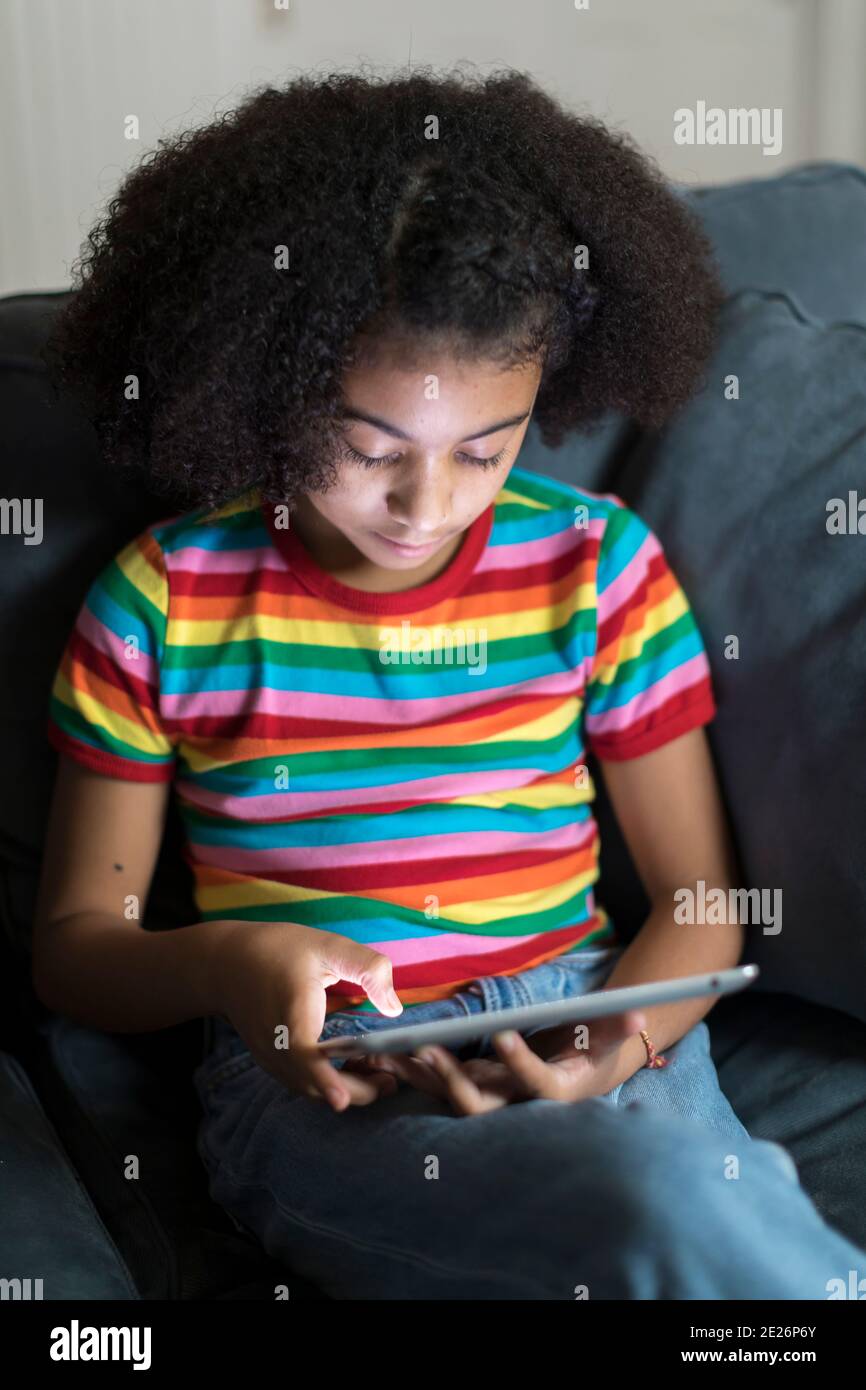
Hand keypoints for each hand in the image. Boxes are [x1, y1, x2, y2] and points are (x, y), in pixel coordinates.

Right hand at [206, 920, 404, 1111]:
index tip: (341, 1100)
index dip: (324, 1079)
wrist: (225, 963)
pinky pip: (301, 1083)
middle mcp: (275, 1043)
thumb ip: (367, 968)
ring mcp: (270, 1057)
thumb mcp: (327, 945)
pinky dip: (327, 1084)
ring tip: (377, 1072)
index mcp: (292, 1013)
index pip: (304, 1055)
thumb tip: (394, 1008)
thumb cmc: (278, 949)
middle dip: (355, 1091)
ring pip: (308, 1089)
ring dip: (344, 1089)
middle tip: (391, 1079)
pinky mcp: (270, 1061)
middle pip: (314, 1084)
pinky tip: (351, 1067)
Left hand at [343, 1008, 646, 1114]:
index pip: (534, 1082)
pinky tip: (380, 1053)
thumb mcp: (608, 1036)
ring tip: (388, 1052)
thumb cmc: (594, 1051)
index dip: (519, 1063)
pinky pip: (435, 1082)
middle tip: (428, 1049)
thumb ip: (617, 1025)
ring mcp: (490, 1095)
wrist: (577, 1072)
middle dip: (452, 1080)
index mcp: (552, 1092)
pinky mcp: (471, 1084)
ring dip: (418, 1075)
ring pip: (447, 1095)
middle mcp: (516, 1102)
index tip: (504, 1034)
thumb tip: (637, 1014)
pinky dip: (408, 1069)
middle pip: (479, 1104)